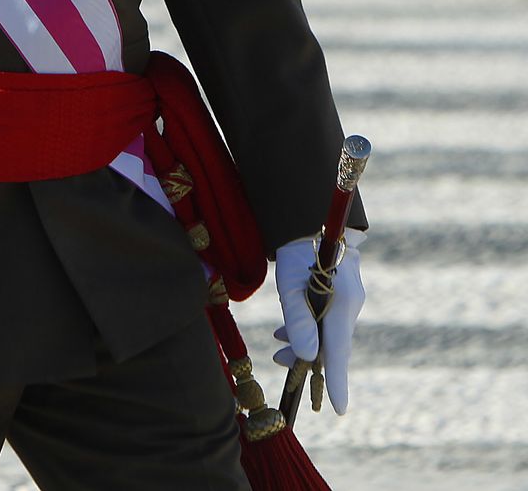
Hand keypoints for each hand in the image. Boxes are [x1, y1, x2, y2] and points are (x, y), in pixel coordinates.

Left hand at [273, 230, 365, 414]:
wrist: (308, 219)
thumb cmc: (295, 249)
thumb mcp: (289, 283)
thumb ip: (298, 320)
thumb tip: (307, 357)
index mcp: (341, 304)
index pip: (339, 352)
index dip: (337, 382)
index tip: (338, 408)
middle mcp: (350, 305)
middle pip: (331, 343)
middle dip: (307, 358)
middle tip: (280, 362)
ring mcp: (349, 299)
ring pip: (327, 331)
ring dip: (303, 341)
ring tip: (276, 345)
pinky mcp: (342, 293)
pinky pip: (327, 319)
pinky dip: (307, 327)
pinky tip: (285, 330)